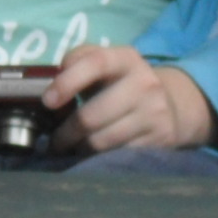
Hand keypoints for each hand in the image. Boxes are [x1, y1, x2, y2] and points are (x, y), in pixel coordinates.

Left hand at [45, 45, 217, 153]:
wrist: (171, 104)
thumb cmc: (121, 82)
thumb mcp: (103, 62)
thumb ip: (76, 62)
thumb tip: (51, 89)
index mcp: (125, 58)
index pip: (95, 63)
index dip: (67, 82)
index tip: (47, 102)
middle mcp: (144, 84)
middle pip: (92, 115)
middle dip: (65, 132)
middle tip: (53, 141)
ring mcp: (154, 113)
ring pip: (102, 141)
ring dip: (79, 149)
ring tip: (68, 149)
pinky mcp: (160, 139)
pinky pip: (118, 155)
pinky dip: (98, 159)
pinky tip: (90, 156)